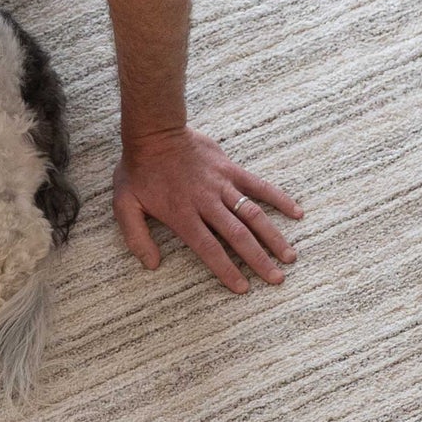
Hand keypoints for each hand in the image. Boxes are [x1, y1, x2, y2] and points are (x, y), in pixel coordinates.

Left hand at [113, 127, 301, 294]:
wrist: (154, 133)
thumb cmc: (138, 171)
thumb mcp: (125, 205)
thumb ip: (137, 237)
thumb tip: (151, 265)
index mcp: (182, 214)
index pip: (209, 248)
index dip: (226, 269)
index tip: (243, 288)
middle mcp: (206, 202)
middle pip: (237, 236)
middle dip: (259, 260)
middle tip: (276, 279)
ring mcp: (221, 184)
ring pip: (252, 214)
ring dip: (273, 236)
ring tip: (290, 256)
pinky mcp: (230, 169)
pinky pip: (258, 185)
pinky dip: (278, 198)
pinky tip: (296, 212)